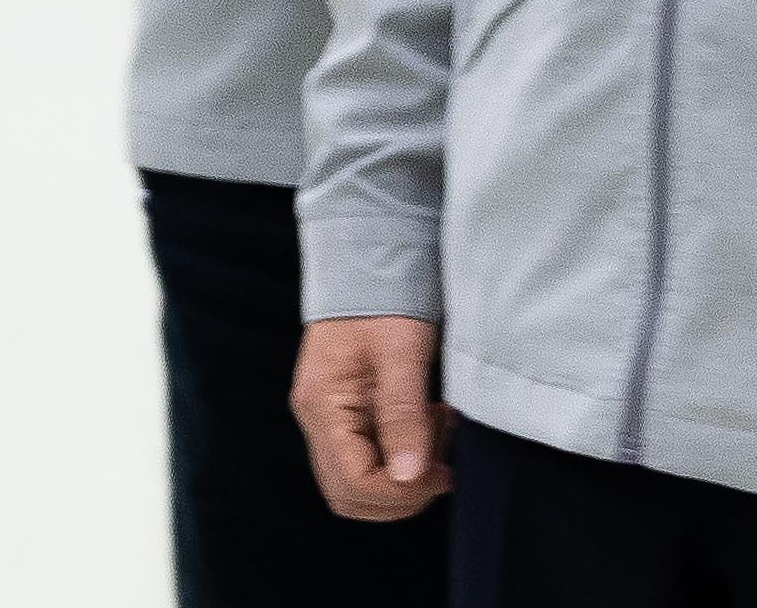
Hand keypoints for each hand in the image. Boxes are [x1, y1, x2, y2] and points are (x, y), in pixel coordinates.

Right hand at [291, 315, 451, 520]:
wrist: (366, 261)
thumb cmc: (383, 298)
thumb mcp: (402, 352)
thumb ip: (404, 415)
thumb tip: (410, 476)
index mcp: (322, 405)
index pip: (354, 484)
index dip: (402, 492)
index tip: (441, 470)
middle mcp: (315, 416)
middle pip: (350, 495)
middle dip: (402, 492)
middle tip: (440, 459)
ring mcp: (325, 416)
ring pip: (357, 484)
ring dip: (402, 478)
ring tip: (434, 433)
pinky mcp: (341, 412)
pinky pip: (366, 459)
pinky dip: (399, 458)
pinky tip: (424, 424)